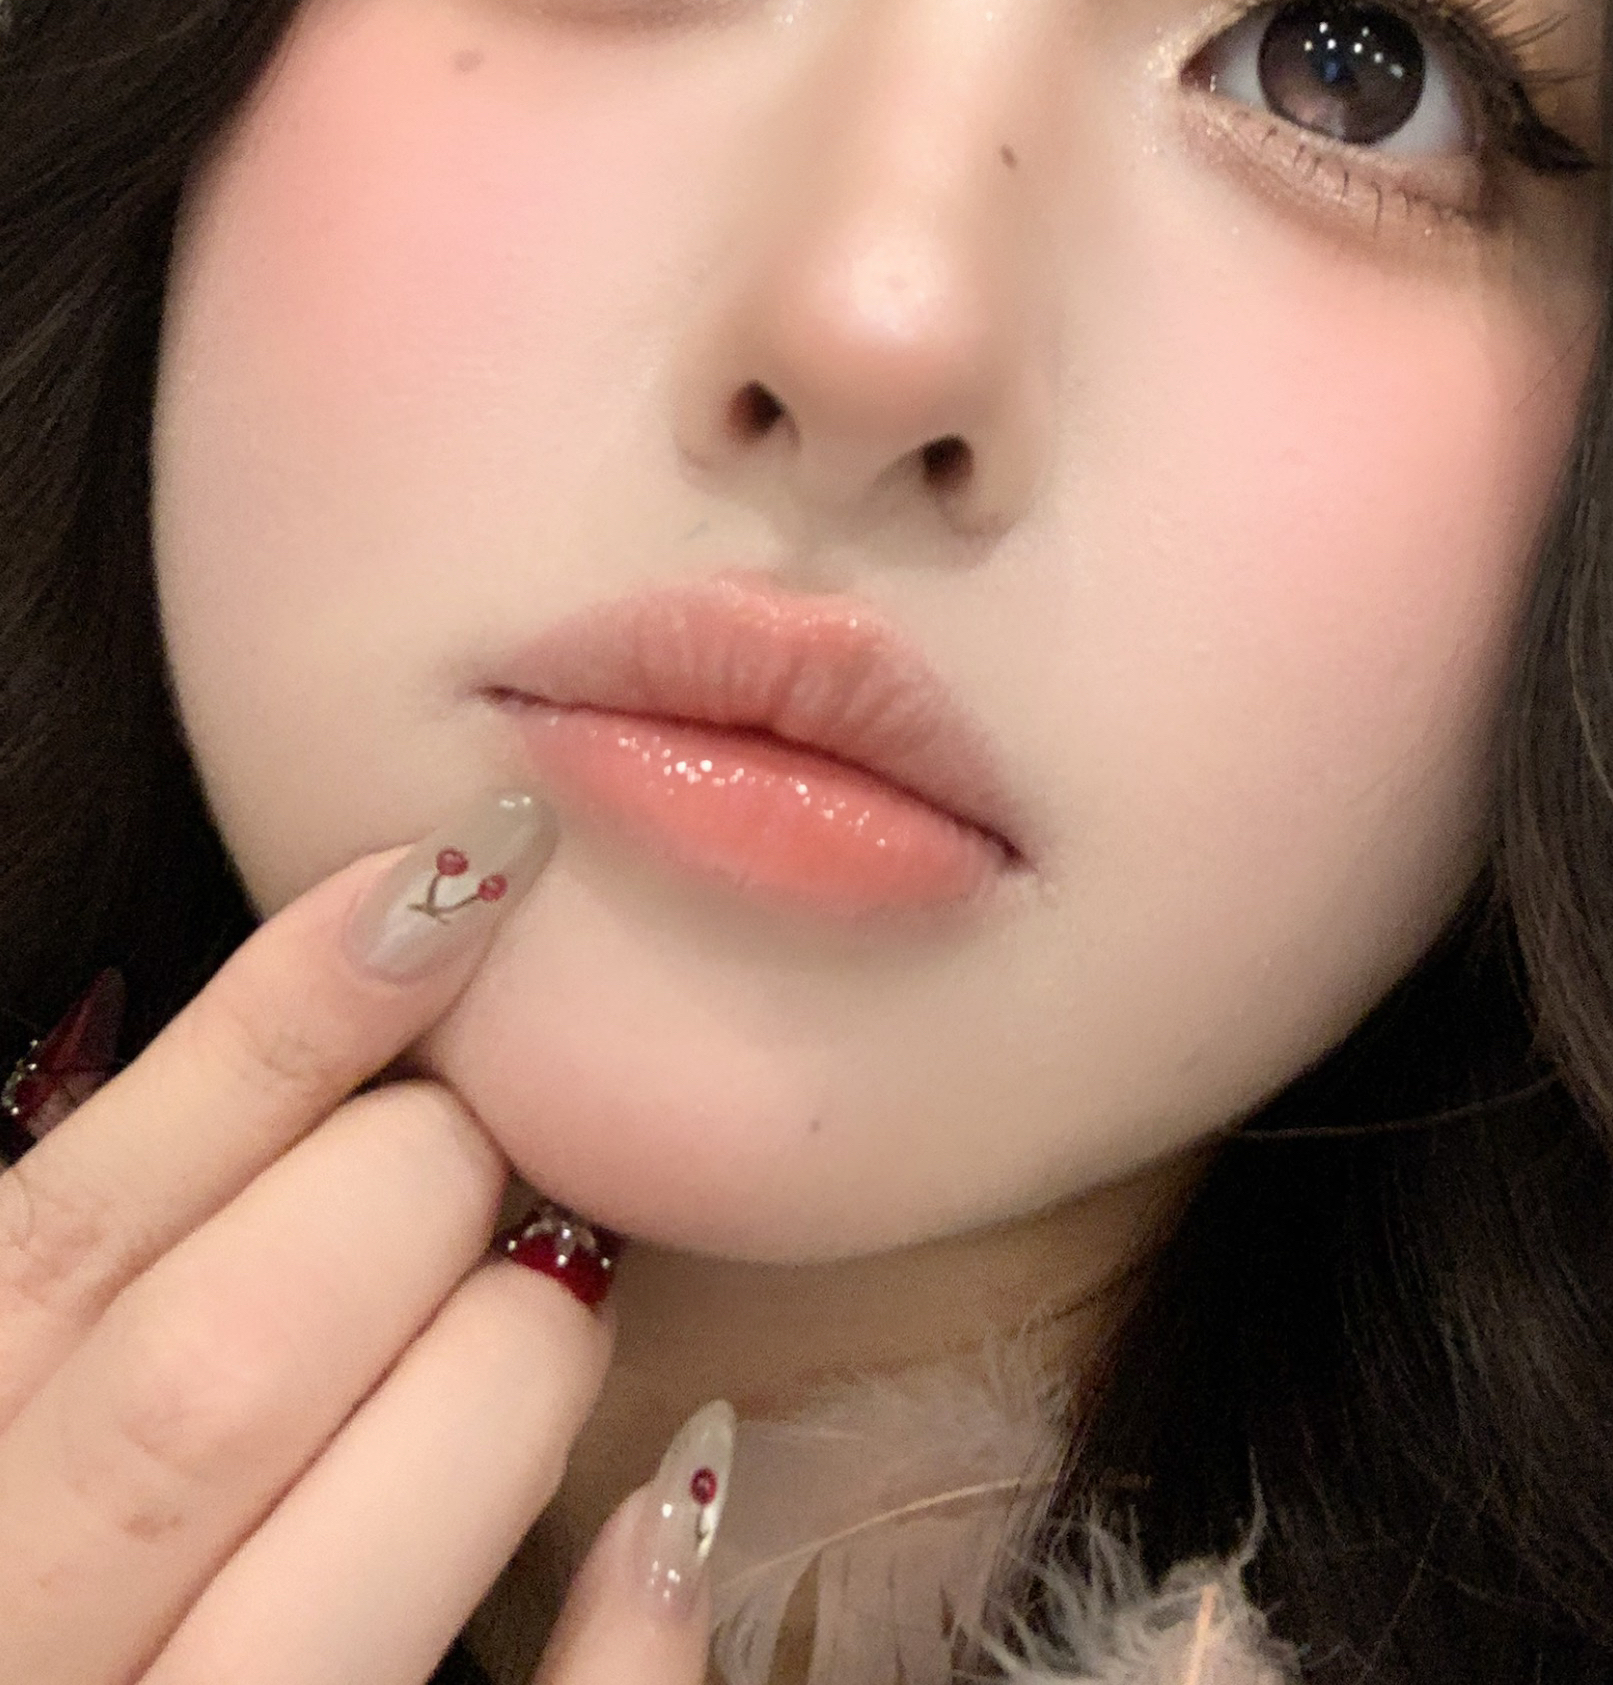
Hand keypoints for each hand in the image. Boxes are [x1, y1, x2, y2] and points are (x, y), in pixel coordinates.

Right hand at [0, 795, 723, 1684]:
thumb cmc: (61, 1567)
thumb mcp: (15, 1407)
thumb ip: (85, 1281)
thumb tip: (255, 1036)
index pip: (70, 1238)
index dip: (270, 1031)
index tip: (447, 879)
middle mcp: (7, 1651)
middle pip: (212, 1377)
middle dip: (399, 1203)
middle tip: (471, 1154)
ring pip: (334, 1577)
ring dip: (495, 1384)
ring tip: (553, 1291)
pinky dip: (618, 1645)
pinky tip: (672, 1504)